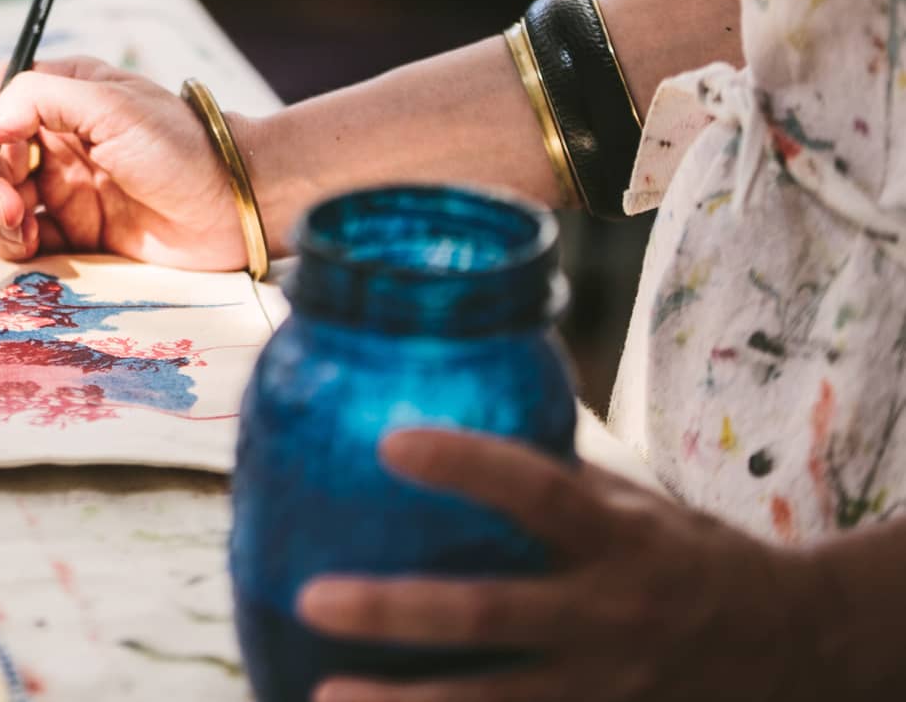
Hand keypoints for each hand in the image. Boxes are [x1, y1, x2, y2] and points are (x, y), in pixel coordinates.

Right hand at [0, 57, 250, 270]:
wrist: (233, 206)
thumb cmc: (181, 145)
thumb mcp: (110, 104)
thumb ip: (37, 101)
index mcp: (57, 93)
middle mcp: (51, 139)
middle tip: (10, 199)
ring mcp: (60, 187)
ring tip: (21, 224)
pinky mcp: (73, 233)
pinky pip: (20, 240)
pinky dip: (14, 244)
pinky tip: (32, 244)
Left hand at [297, 429, 825, 701]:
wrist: (791, 647)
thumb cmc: (692, 556)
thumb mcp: (639, 505)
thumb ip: (559, 481)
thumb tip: (461, 429)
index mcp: (621, 540)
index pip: (539, 493)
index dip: (467, 466)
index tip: (390, 443)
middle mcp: (609, 615)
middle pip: (491, 617)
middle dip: (398, 612)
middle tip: (313, 598)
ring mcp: (603, 686)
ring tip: (325, 695)